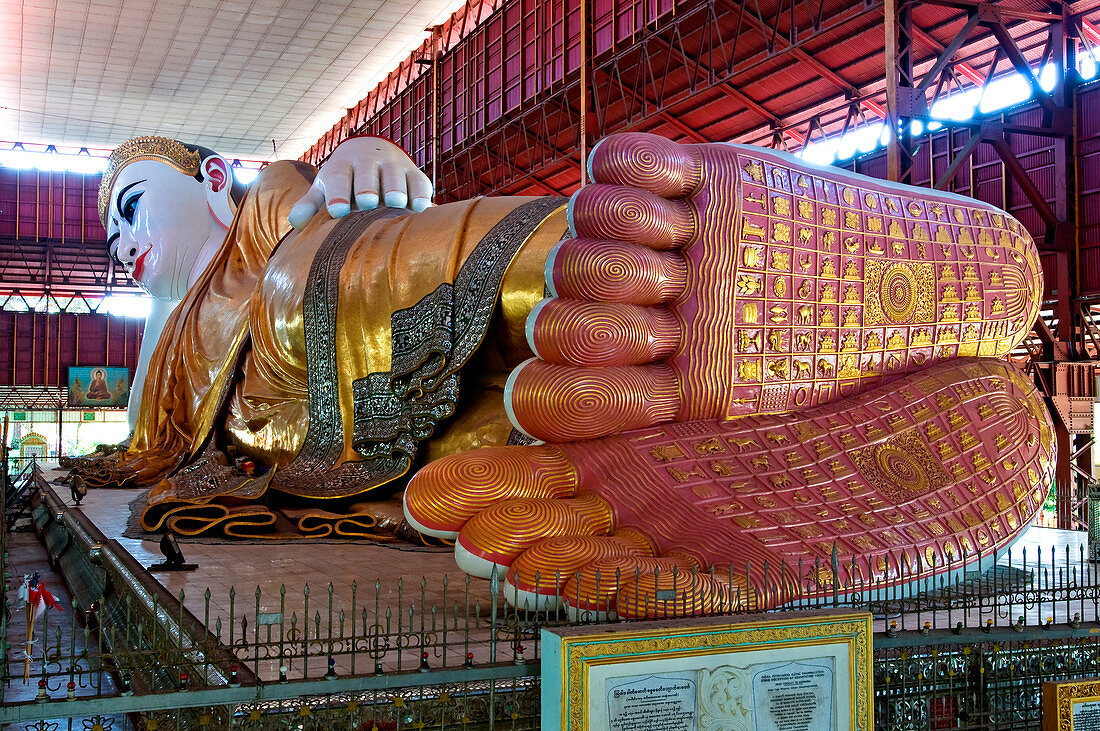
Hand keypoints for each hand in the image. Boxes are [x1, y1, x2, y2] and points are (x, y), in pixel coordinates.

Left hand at [288, 136, 431, 228]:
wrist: (374, 152)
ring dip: (396, 188)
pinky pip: (420, 183)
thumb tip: (295, 223)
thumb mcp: (326, 187)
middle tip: (367, 202)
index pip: (338, 176)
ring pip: (395, 175)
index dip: (337, 192)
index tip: (337, 210)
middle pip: (367, 173)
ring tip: (396, 203)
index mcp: (342, 166)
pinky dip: (421, 194)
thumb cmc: (345, 179)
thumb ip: (311, 205)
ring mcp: (394, 166)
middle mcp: (368, 161)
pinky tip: (421, 208)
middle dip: (367, 186)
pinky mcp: (415, 174)